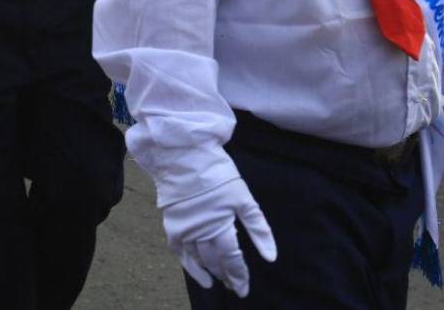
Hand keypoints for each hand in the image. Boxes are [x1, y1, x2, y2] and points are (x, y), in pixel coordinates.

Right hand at [162, 176, 276, 298]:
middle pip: (215, 261)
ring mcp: (183, 229)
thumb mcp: (243, 196)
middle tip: (234, 285)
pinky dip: (188, 264)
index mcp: (220, 225)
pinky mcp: (172, 223)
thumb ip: (258, 227)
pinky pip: (178, 251)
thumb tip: (271, 257)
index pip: (232, 259)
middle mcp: (200, 232)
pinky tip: (197, 272)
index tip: (243, 288)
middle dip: (226, 275)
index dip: (239, 275)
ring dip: (209, 271)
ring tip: (219, 279)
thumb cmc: (216, 172)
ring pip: (197, 259)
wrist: (182, 154)